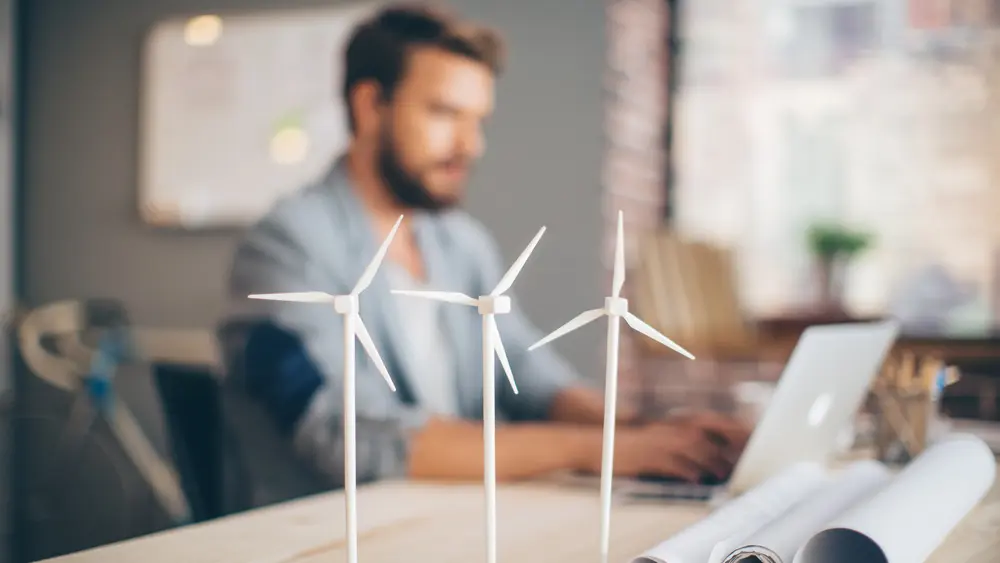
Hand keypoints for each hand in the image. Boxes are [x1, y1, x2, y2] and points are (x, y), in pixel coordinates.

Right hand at [581, 413, 749, 481]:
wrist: (595, 446)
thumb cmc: (619, 449)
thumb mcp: (644, 444)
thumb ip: (663, 449)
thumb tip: (684, 462)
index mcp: (661, 429)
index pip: (694, 430)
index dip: (712, 440)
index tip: (726, 452)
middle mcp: (660, 433)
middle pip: (696, 440)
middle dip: (715, 453)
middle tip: (728, 467)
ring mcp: (654, 445)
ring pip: (688, 450)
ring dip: (707, 462)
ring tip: (719, 473)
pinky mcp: (646, 457)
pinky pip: (671, 463)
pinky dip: (686, 470)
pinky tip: (695, 479)